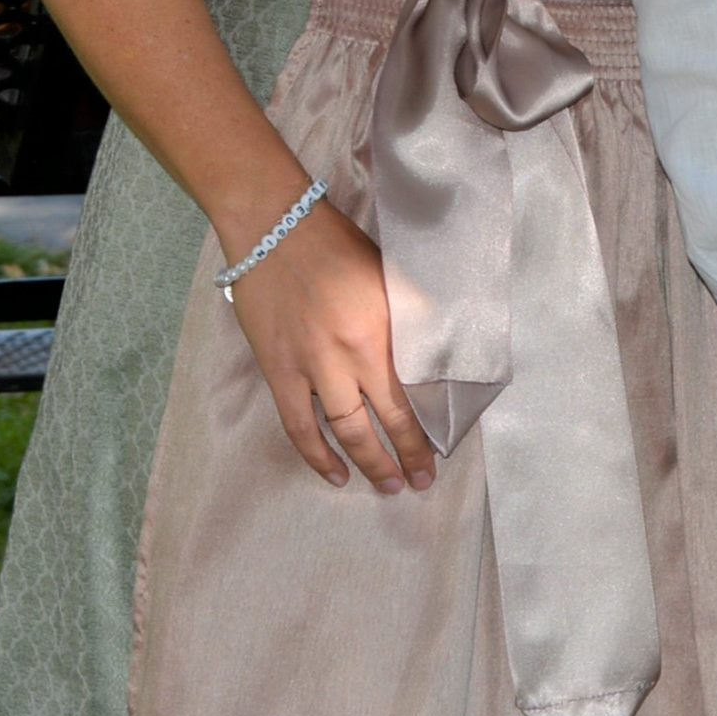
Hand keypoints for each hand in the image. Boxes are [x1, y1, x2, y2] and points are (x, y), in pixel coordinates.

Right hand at [227, 201, 439, 492]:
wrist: (275, 229)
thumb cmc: (340, 247)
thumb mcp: (392, 277)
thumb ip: (413, 317)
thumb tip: (439, 353)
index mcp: (383, 329)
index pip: (413, 392)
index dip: (426, 426)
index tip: (441, 450)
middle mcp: (348, 354)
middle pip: (385, 417)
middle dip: (406, 454)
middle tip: (421, 481)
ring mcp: (310, 365)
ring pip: (344, 428)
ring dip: (368, 461)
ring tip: (388, 486)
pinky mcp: (278, 370)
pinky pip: (298, 423)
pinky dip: (316, 453)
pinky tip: (335, 474)